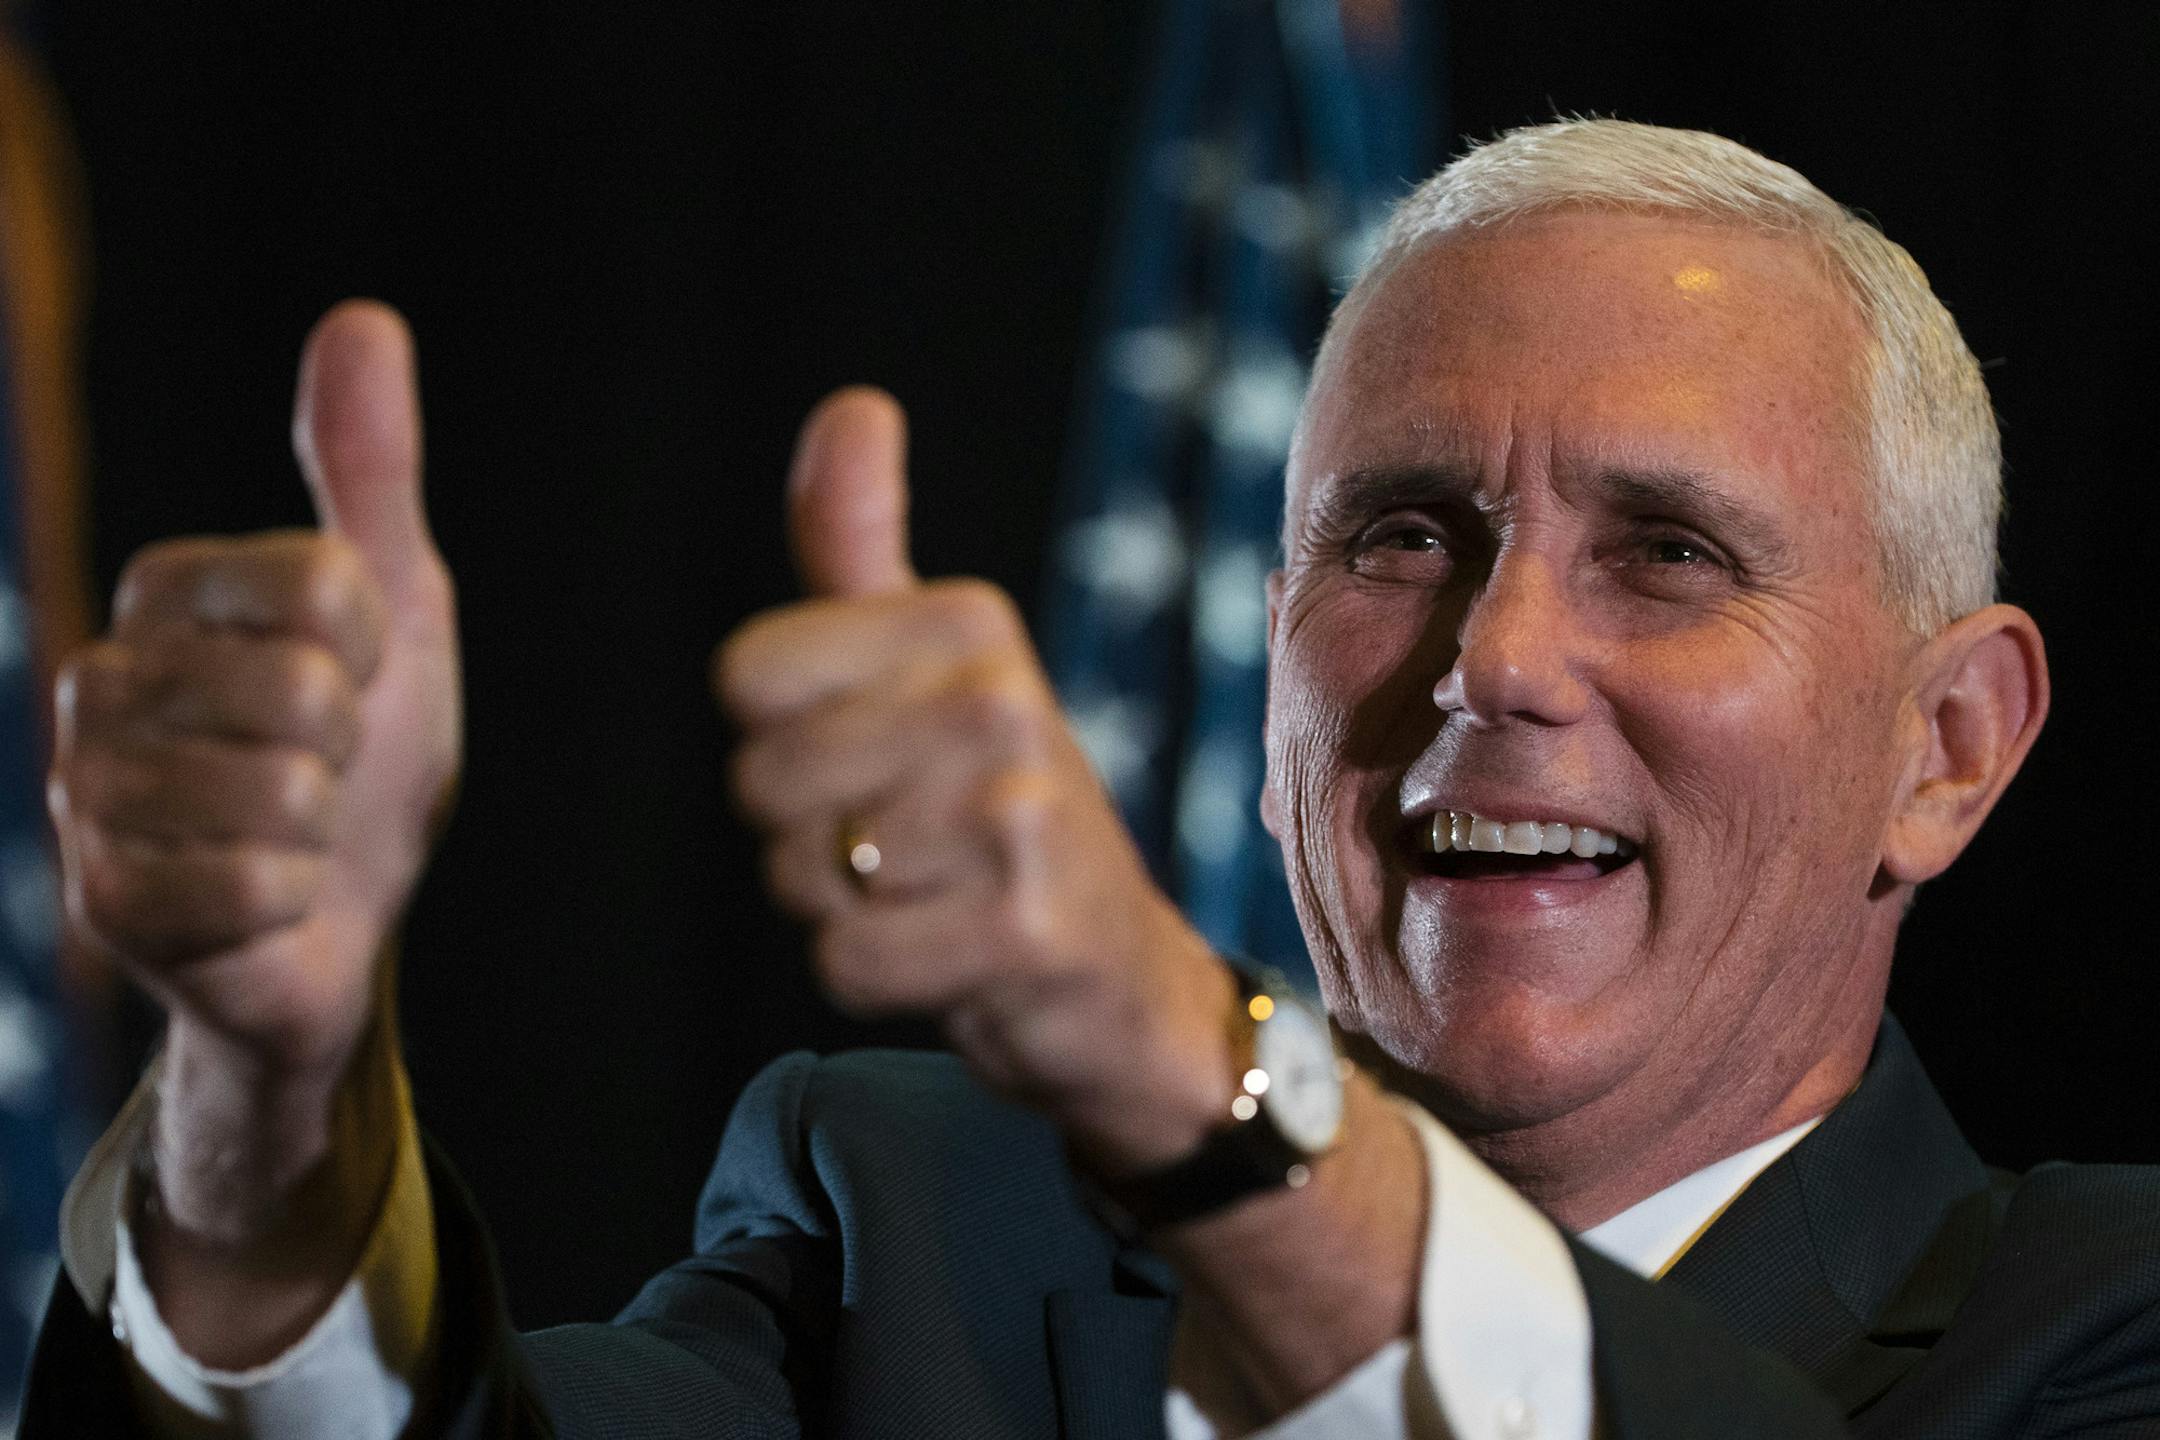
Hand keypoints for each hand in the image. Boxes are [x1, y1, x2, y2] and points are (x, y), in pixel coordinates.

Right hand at [49, 301, 456, 1272]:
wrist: (338, 916)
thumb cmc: (363, 754)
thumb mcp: (393, 602)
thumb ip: (368, 470)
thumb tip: (363, 316)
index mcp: (169, 593)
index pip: (323, 581)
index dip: (376, 647)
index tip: (356, 678)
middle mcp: (103, 680)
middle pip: (302, 688)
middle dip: (349, 746)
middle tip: (322, 770)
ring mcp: (92, 794)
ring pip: (279, 791)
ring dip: (321, 831)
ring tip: (290, 834)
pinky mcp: (106, 901)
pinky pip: (253, 888)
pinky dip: (291, 903)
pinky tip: (263, 900)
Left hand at [716, 389, 1236, 1173]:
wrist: (1120, 977)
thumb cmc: (997, 813)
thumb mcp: (936, 667)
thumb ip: (863, 546)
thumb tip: (852, 406)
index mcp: (967, 622)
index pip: (745, 675)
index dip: (781, 740)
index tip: (872, 761)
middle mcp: (998, 699)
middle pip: (758, 782)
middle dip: (805, 838)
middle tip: (906, 848)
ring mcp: (1017, 814)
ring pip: (799, 874)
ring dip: (842, 912)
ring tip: (933, 898)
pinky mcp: (1022, 927)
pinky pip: (845, 962)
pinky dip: (877, 979)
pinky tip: (951, 958)